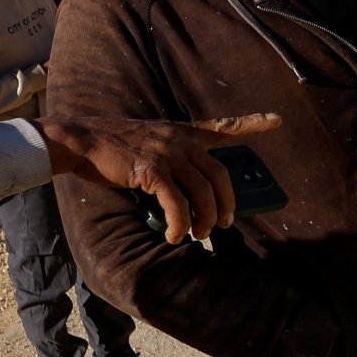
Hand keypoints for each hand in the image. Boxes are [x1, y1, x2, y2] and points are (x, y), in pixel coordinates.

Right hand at [42, 113, 283, 245]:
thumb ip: (170, 155)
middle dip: (227, 203)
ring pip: (203, 192)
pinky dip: (179, 224)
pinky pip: (177, 204)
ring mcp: (167, 154)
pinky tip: (174, 235)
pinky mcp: (152, 171)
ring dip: (204, 219)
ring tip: (199, 234)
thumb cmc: (110, 146)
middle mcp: (179, 140)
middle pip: (220, 174)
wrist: (79, 140)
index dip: (251, 124)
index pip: (222, 127)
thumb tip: (184, 186)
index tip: (277, 120)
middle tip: (225, 223)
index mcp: (181, 132)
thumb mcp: (148, 141)